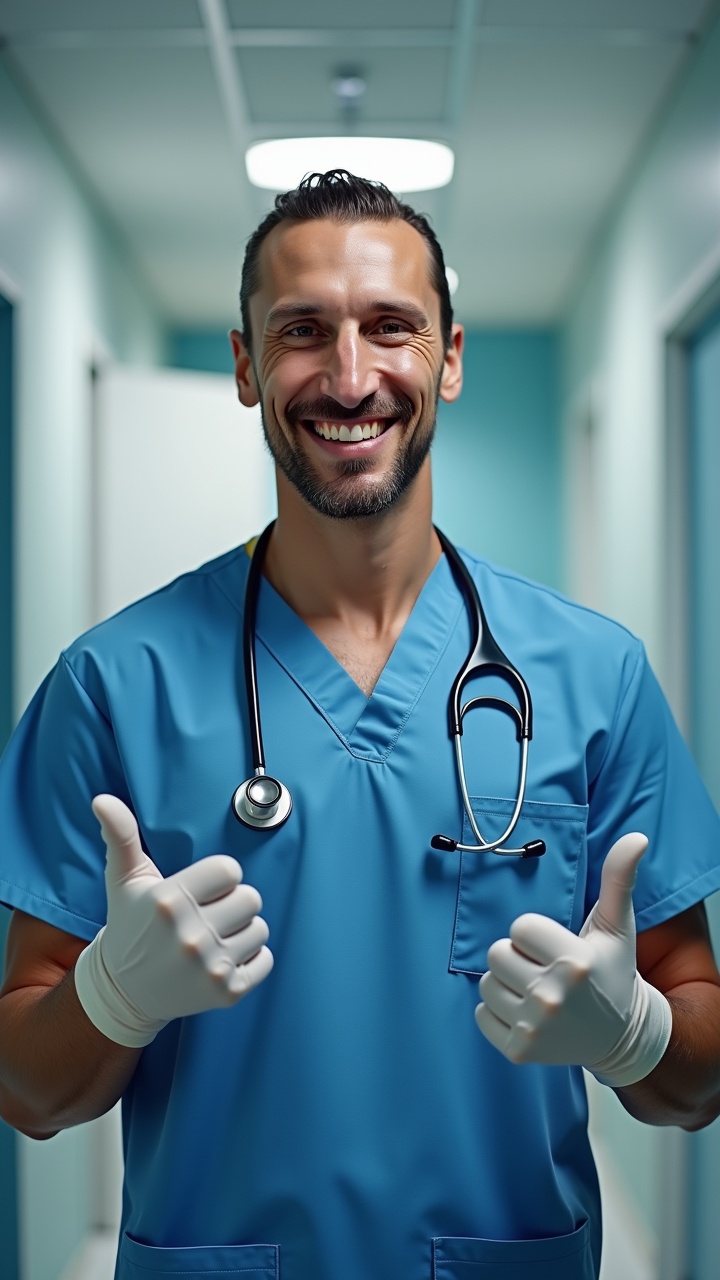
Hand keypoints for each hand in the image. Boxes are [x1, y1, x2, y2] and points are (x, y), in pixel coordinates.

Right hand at [74, 795, 272, 1046]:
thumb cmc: (130, 926)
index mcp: (169, 902)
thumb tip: (103, 800)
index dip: (218, 878)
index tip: (200, 890)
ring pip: (260, 928)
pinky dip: (251, 959)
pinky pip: (266, 960)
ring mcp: (209, 968)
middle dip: (232, 903)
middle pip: (251, 897)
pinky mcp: (225, 993)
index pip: (230, 869)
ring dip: (241, 931)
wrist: (123, 991)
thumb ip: (121, 836)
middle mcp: (190, 936)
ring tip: (213, 938)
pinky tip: (222, 960)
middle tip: (208, 915)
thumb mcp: (124, 880)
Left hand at [475, 832, 671, 1085]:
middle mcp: (552, 997)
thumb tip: (636, 837)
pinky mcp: (519, 1051)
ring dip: (505, 984)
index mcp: (574, 962)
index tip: (555, 948)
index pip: (518, 927)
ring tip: (535, 991)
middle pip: (496, 954)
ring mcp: (534, 1027)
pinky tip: (526, 1015)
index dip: (534, 934)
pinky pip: (481, 1015)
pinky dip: (498, 1014)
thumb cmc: (612, 972)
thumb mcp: (616, 926)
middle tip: (543, 970)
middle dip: (517, 958)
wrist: (620, 1036)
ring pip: (485, 983)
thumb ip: (619, 878)